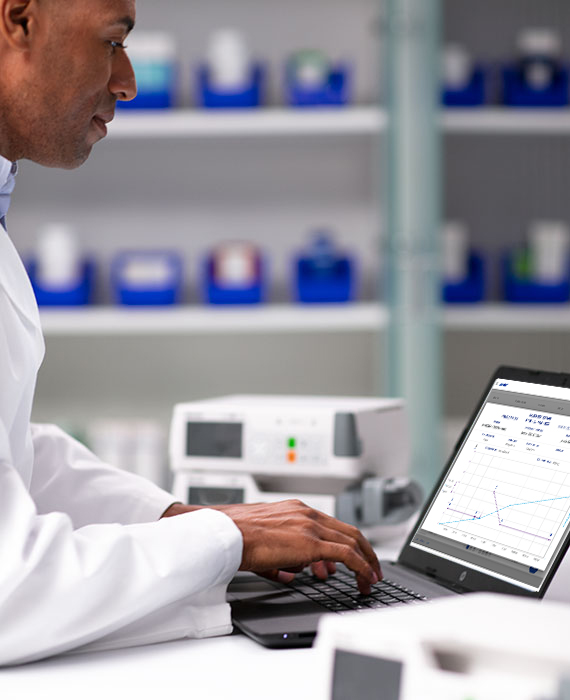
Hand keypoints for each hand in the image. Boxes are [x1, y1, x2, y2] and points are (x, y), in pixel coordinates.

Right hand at [162, 500, 380, 593]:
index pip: (332, 525)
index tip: (355, 557)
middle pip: (348, 531)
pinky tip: (365, 578)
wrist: (225, 534)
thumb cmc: (237, 537)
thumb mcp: (265, 545)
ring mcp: (310, 525)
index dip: (348, 542)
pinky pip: (346, 554)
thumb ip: (283, 559)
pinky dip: (361, 566)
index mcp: (297, 510)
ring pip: (352, 541)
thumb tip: (292, 574)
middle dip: (365, 552)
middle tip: (371, 569)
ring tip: (369, 578)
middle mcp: (307, 513)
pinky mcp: (311, 542)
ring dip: (366, 561)